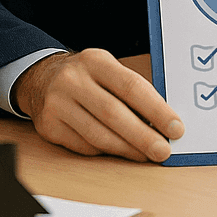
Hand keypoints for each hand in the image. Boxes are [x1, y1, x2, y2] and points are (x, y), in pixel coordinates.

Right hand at [14, 49, 183, 162]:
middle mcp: (73, 80)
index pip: (131, 86)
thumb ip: (133, 91)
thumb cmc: (86, 77)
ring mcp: (57, 103)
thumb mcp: (108, 70)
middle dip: (143, 136)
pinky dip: (106, 151)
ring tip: (146, 155)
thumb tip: (164, 121)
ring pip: (98, 134)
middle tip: (163, 150)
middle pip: (114, 113)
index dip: (157, 110)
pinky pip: (84, 146)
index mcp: (95, 61)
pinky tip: (120, 151)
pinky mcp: (49, 126)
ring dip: (127, 149)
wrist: (40, 79)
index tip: (176, 128)